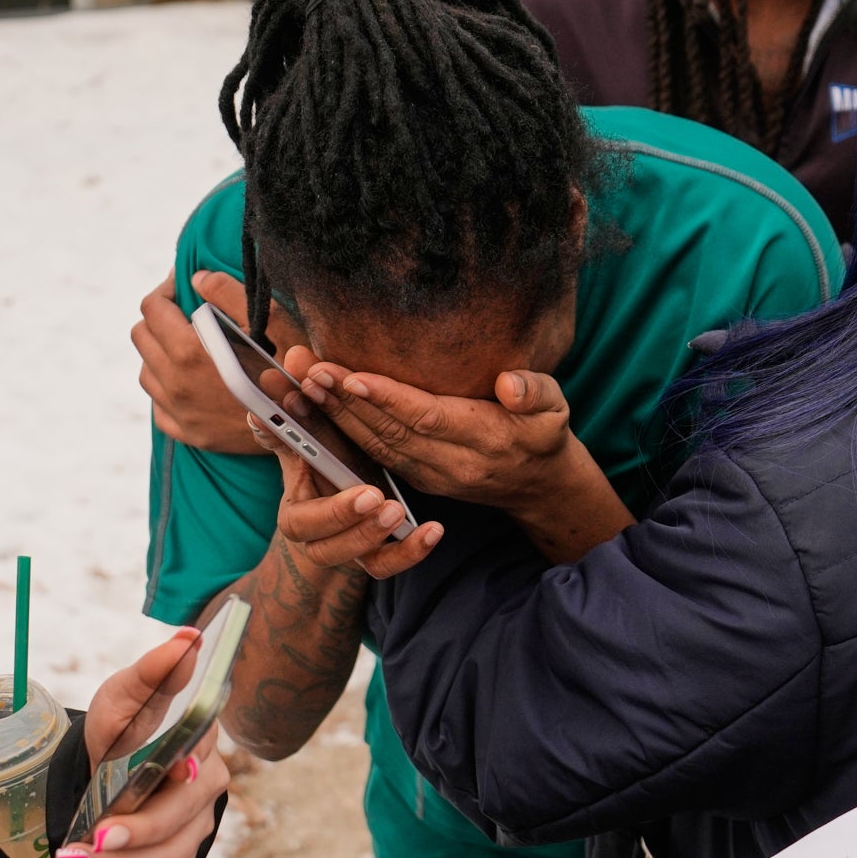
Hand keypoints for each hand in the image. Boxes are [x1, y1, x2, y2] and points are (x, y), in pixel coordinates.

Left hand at [17, 627, 233, 857]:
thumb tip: (188, 640)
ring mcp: (190, 830)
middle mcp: (205, 788)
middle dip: (133, 836)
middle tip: (86, 846)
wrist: (108, 770)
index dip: (180, 777)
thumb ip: (153, 674)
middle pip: (178, 820)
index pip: (196, 760)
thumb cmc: (123, 727)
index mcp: (198, 741)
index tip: (169, 780)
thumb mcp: (125, 697)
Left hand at [134, 271, 293, 454]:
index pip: (152, 308)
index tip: (181, 287)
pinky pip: (158, 406)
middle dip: (159, 318)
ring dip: (160, 354)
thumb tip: (197, 278)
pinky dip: (167, 390)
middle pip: (140, 336)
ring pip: (145, 371)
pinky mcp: (186, 432)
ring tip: (188, 348)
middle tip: (184, 314)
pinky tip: (190, 383)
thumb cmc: (292, 372)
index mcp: (191, 351)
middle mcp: (175, 382)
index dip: (166, 290)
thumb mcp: (272, 321)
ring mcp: (178, 411)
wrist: (302, 429)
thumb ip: (229, 293)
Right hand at [265, 439, 444, 581]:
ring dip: (386, 543)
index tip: (368, 493)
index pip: (302, 523)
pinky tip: (433, 531)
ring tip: (403, 513)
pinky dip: (412, 551)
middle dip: (359, 529)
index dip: (333, 513)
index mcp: (295, 513)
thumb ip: (282, 428)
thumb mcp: (298, 444)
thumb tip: (257, 411)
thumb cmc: (314, 461)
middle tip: (386, 504)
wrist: (332, 489)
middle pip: (328, 549)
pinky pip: (390, 565)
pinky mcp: (373, 556)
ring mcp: (349, 551)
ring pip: (363, 562)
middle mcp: (318, 539)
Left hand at [291, 352, 635, 563]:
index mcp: (485, 438)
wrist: (538, 485)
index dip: (387, 398)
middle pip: (389, 432)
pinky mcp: (417, 479)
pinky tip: (318, 409)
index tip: (350, 376)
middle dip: (344, 403)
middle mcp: (452, 462)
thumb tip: (509, 385)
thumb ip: (535, 392)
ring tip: (302, 385)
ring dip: (336, 418)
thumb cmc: (543, 432)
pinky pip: (374, 456)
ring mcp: (431, 475)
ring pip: (375, 446)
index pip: (427, 417)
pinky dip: (344, 433)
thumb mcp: (555, 406)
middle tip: (307, 372)